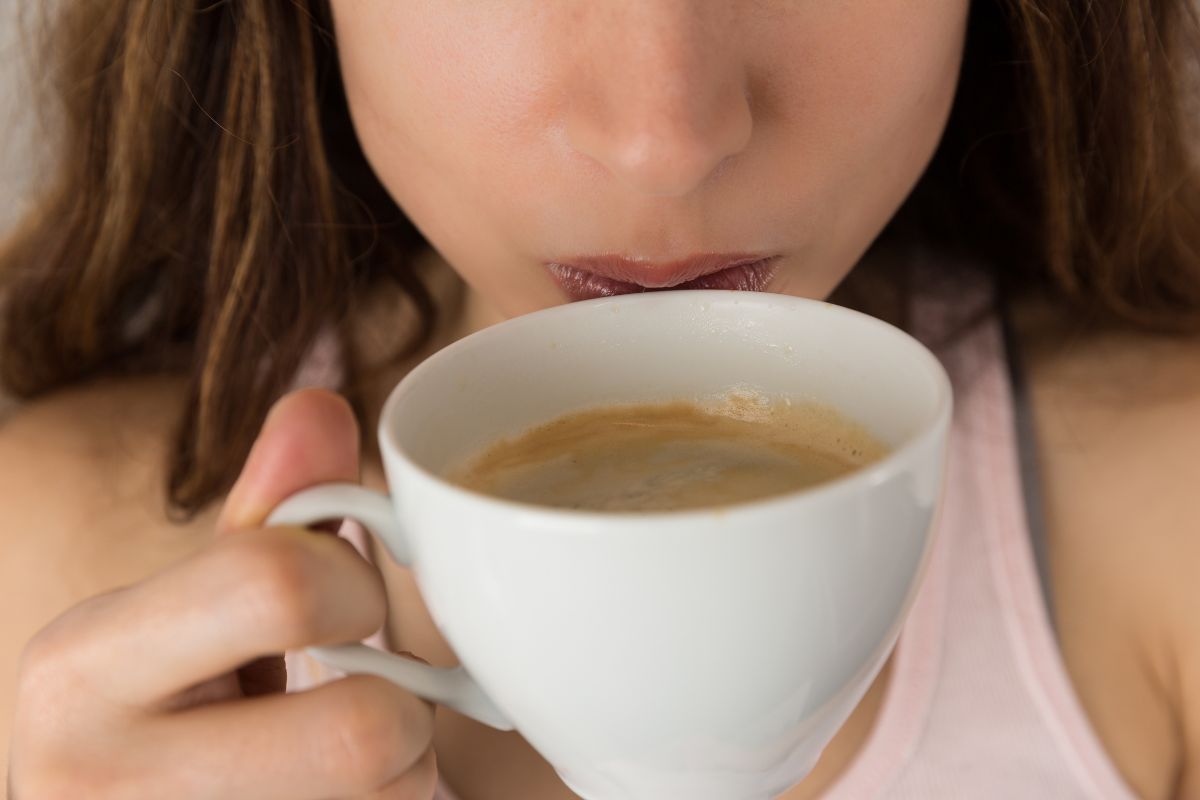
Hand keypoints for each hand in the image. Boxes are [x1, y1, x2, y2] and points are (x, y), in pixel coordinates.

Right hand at [9, 390, 437, 798]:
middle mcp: (96, 783)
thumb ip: (270, 513)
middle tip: (361, 705)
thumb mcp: (198, 605)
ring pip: (391, 796)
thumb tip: (321, 407)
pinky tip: (331, 797)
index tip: (348, 604)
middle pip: (364, 731)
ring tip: (334, 766)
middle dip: (399, 709)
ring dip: (402, 774)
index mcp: (80, 668)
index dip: (355, 585)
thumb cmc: (169, 713)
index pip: (281, 586)